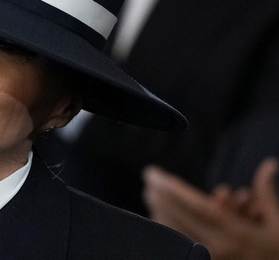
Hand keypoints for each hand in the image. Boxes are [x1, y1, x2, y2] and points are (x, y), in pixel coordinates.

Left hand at [143, 158, 278, 259]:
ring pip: (174, 233)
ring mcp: (209, 259)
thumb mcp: (278, 224)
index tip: (154, 173)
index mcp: (237, 233)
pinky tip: (157, 219)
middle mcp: (219, 247)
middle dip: (160, 196)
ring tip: (150, 195)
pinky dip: (167, 231)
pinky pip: (179, 247)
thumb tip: (269, 164)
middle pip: (179, 218)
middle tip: (148, 179)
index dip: (171, 188)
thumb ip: (267, 193)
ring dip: (159, 212)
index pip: (195, 205)